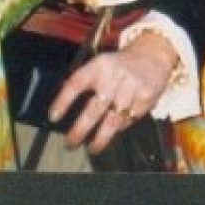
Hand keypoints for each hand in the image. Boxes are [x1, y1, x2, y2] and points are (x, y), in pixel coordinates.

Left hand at [49, 32, 178, 153]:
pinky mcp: (146, 98)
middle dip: (80, 130)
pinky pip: (129, 120)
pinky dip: (120, 128)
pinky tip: (114, 131)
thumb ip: (85, 83)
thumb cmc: (118, 66)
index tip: (53, 117)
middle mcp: (115, 75)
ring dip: (100, 138)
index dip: (63, 100)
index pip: (77, 82)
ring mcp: (132, 88)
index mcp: (99, 65)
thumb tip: (63, 112)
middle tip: (70, 143)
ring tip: (91, 148)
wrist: (152, 56)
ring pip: (113, 120)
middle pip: (95, 108)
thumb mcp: (100, 65)